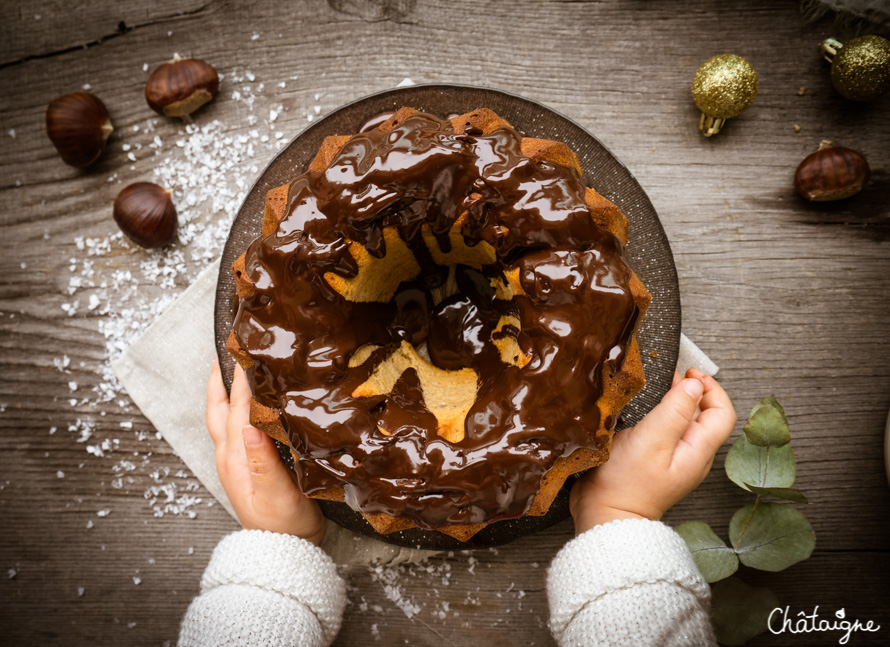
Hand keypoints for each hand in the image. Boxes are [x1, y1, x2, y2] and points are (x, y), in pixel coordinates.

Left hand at [206, 360, 325, 544]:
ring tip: (230, 367)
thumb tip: (251, 428)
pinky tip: (248, 401)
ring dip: (224, 389)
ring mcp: (235, 461)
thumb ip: (264, 461)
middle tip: (228, 349)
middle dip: (221, 377)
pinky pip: (233, 427)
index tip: (248, 350)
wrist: (284, 552)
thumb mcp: (278, 494)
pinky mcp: (244, 466)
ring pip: (222, 416)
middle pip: (219, 407)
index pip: (239, 407)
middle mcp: (231, 455)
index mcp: (238, 457)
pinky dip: (235, 406)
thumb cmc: (285, 525)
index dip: (243, 378)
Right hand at [570, 367, 736, 534]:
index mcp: (698, 451)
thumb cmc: (625, 484)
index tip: (688, 373)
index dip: (710, 387)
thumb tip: (694, 384)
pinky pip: (669, 432)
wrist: (604, 516)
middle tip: (669, 376)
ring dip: (675, 401)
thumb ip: (674, 411)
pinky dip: (662, 414)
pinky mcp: (657, 461)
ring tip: (656, 389)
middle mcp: (692, 456)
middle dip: (692, 390)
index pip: (723, 412)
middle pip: (706, 415)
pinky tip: (644, 410)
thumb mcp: (651, 440)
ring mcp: (675, 460)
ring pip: (686, 422)